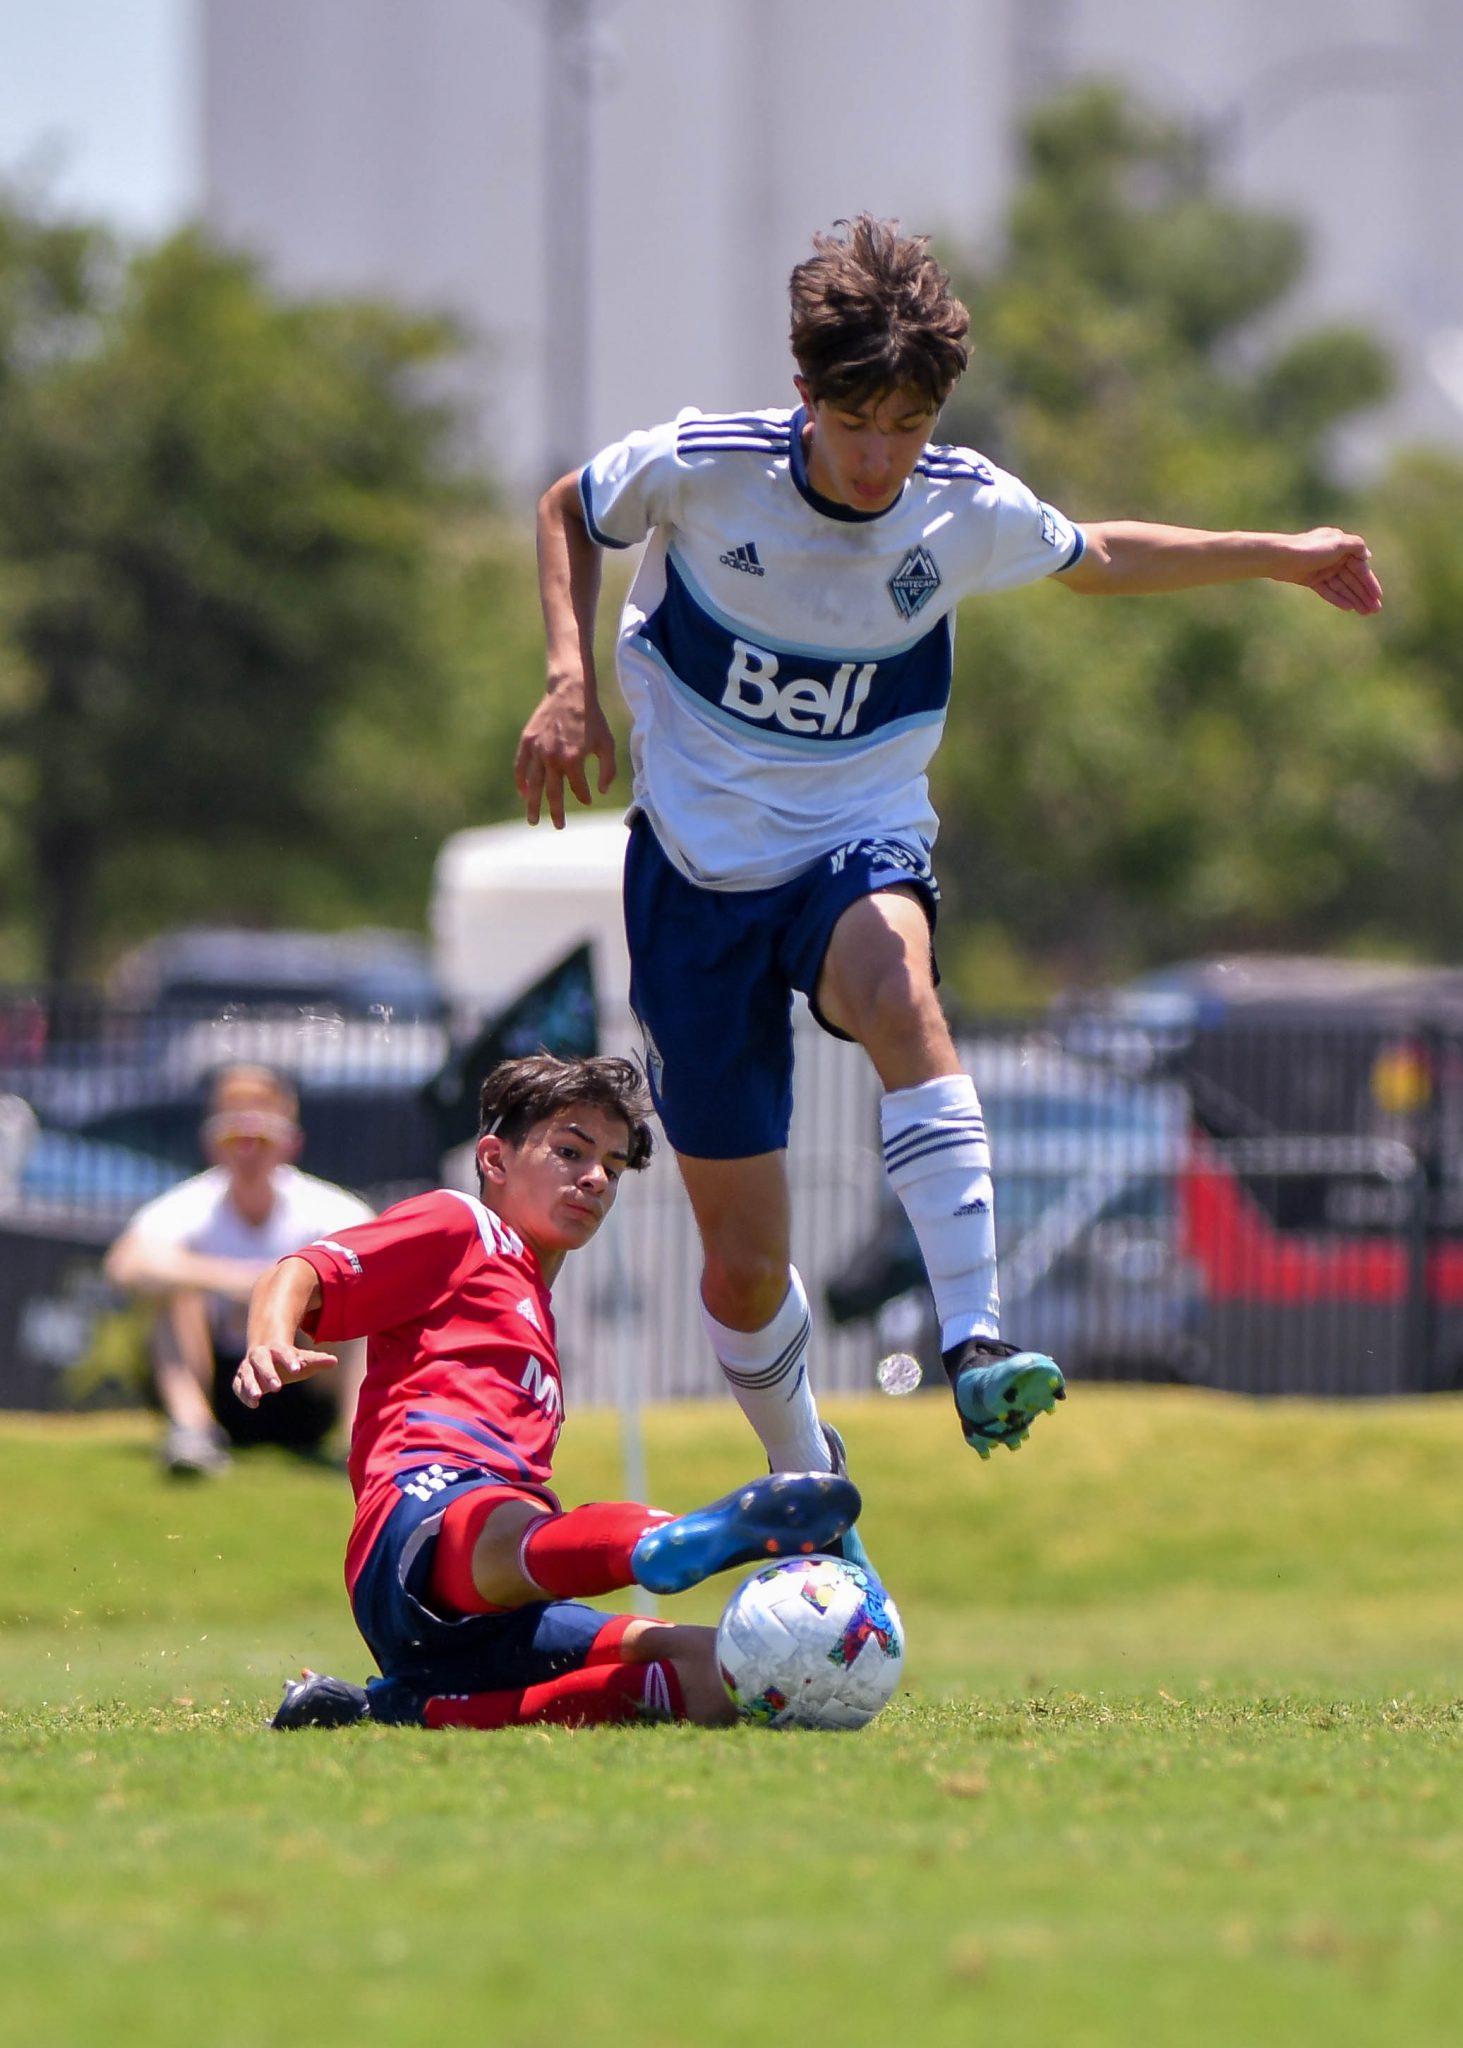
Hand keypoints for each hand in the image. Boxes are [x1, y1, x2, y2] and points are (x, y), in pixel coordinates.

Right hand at [233, 1341, 337, 1407]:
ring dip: (250, 1385)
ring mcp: (248, 1367)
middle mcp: (260, 1355)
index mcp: (276, 1348)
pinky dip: (243, 1394)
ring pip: (246, 1374)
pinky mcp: (241, 1378)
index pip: (283, 1351)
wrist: (266, 1353)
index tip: (297, 1369)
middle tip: (278, 1387)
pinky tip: (253, 1404)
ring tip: (258, 1398)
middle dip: (268, 1373)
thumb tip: (334, 1361)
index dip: (289, 1359)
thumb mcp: (303, 1359)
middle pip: (261, 1362)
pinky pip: (238, 1386)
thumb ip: (316, 1360)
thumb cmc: (288, 1360)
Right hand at [514, 688, 617, 827]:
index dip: (583, 795)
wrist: (570, 692)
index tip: (586, 799)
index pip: (578, 788)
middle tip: (558, 826)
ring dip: (533, 804)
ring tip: (533, 820)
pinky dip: (521, 781)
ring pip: (533, 784)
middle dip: (556, 812)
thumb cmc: (592, 718)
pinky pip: (521, 766)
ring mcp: (537, 750)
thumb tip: (601, 792)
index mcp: (573, 760)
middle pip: (552, 793)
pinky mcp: (527, 741)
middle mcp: (552, 758)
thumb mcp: (607, 743)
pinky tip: (523, 793)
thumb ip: (608, 770)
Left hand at [1282, 529, 1383, 613]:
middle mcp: (1333, 557)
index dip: (1370, 583)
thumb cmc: (1310, 548)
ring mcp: (1322, 569)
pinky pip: (1327, 590)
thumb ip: (1355, 546)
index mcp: (1342, 546)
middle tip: (1374, 610)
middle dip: (1364, 594)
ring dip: (1353, 598)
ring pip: (1341, 586)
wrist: (1281, 557)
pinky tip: (1348, 608)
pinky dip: (1337, 598)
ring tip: (1364, 613)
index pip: (1360, 568)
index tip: (1378, 597)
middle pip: (1352, 579)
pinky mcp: (1310, 579)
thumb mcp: (1338, 542)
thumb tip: (1367, 555)